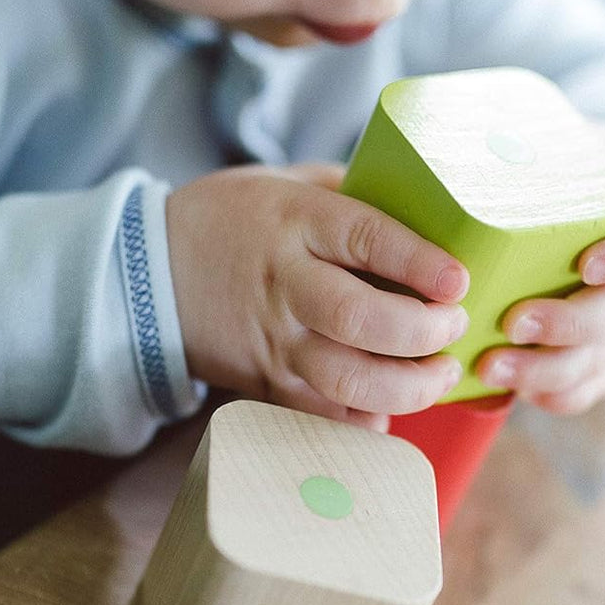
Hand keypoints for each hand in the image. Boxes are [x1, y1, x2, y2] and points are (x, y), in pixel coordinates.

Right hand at [166, 163, 469, 430]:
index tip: (458, 280)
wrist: (146, 272)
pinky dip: (362, 421)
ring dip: (406, 387)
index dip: (418, 262)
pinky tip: (390, 410)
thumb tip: (429, 209)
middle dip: (422, 332)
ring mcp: (273, 340)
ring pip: (344, 378)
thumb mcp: (287, 183)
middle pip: (358, 318)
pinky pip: (319, 414)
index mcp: (294, 222)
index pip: (365, 239)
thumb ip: (351, 195)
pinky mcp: (264, 383)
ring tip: (438, 375)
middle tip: (453, 328)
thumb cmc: (232, 219)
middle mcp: (284, 284)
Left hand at [474, 132, 604, 413]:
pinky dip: (560, 396)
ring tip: (492, 368)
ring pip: (602, 356)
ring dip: (549, 370)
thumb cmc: (561, 174)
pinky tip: (520, 396)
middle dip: (569, 325)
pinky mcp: (599, 351)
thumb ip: (518, 142)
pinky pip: (590, 385)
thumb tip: (438, 120)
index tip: (590, 264)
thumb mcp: (558, 145)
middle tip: (514, 322)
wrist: (592, 200)